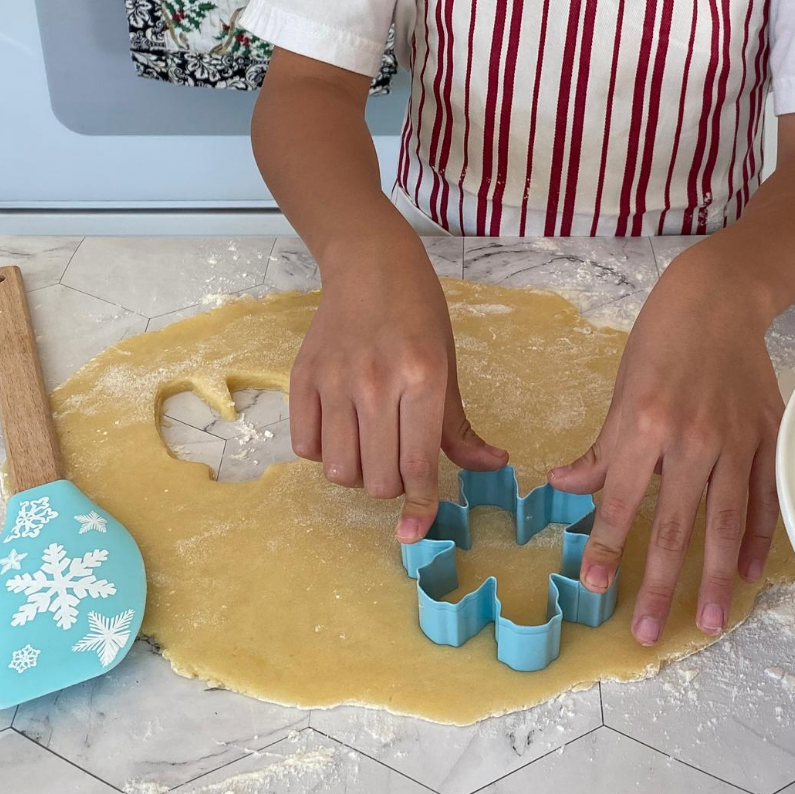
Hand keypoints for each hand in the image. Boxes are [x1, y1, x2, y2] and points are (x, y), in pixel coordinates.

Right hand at [289, 236, 507, 542]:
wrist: (369, 263)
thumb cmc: (418, 312)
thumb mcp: (448, 364)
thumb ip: (459, 425)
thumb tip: (491, 467)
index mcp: (423, 378)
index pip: (418, 464)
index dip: (418, 506)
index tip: (415, 530)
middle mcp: (378, 383)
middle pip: (377, 478)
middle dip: (390, 486)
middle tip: (397, 461)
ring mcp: (336, 380)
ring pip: (339, 470)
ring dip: (356, 472)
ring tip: (368, 447)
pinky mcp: (302, 377)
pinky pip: (306, 446)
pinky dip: (323, 451)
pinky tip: (339, 430)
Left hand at [547, 243, 781, 645]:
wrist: (719, 298)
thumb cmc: (661, 340)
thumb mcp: (622, 389)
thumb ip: (603, 448)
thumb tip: (565, 488)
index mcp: (644, 423)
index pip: (621, 500)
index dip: (607, 547)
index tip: (594, 588)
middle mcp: (690, 437)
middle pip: (675, 524)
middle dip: (659, 582)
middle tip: (646, 631)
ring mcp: (736, 437)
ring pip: (726, 520)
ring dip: (715, 576)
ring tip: (708, 622)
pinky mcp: (768, 433)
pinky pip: (765, 496)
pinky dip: (760, 537)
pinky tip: (748, 573)